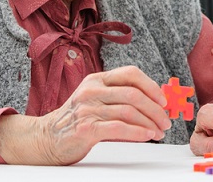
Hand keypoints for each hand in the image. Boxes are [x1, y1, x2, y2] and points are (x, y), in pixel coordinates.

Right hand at [0, 65, 171, 164]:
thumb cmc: (77, 120)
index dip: (151, 86)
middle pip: (134, 94)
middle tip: (166, 121)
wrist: (47, 138)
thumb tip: (155, 103)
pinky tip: (147, 135)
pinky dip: (138, 132)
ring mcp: (88, 108)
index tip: (164, 100)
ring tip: (159, 132)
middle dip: (156, 109)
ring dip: (150, 123)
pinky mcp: (86, 127)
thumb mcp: (96, 100)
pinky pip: (119, 127)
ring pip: (129, 111)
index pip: (131, 73)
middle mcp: (92, 90)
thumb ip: (119, 97)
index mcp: (97, 79)